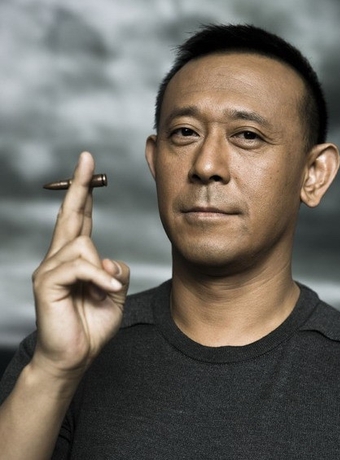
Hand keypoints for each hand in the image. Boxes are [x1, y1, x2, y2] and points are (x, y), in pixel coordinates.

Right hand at [31, 152, 129, 379]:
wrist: (74, 357)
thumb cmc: (92, 324)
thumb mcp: (114, 293)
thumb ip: (116, 271)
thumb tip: (110, 260)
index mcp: (76, 257)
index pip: (80, 218)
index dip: (85, 193)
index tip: (90, 168)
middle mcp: (60, 257)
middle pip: (70, 213)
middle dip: (79, 185)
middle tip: (86, 159)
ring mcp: (50, 268)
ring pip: (81, 243)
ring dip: (100, 267)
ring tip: (106, 289)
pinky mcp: (47, 283)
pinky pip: (78, 265)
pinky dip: (97, 277)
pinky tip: (106, 290)